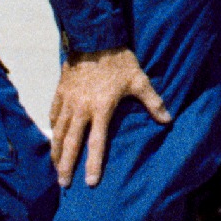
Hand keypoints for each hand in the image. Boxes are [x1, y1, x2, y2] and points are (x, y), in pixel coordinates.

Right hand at [49, 47, 172, 184]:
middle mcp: (81, 108)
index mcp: (101, 108)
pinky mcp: (61, 90)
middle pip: (71, 143)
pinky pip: (54, 114)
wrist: (94, 36)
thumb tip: (167, 120)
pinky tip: (53, 136)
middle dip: (66, 165)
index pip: (96, 143)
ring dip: (56, 151)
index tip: (90, 182)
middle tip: (63, 184)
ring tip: (55, 167)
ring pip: (58, 131)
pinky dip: (53, 128)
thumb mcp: (139, 80)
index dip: (93, 164)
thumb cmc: (119, 60)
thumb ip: (152, 101)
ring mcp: (68, 100)